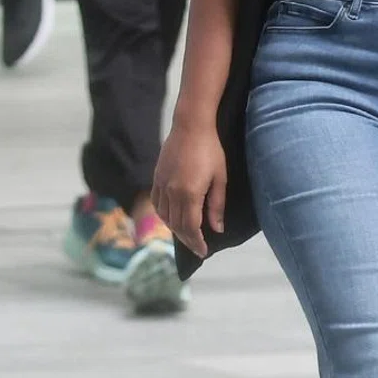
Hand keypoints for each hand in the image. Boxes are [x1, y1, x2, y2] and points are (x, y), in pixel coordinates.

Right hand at [154, 120, 226, 258]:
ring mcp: (162, 185)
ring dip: (176, 229)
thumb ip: (217, 205)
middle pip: (177, 225)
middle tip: (198, 248)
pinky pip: (157, 204)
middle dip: (188, 240)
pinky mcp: (156, 177)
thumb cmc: (211, 149)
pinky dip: (164, 216)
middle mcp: (172, 192)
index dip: (197, 243)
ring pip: (165, 217)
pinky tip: (172, 218)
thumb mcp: (220, 178)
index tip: (204, 252)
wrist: (191, 125)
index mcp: (189, 194)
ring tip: (187, 235)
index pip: (191, 227)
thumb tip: (216, 229)